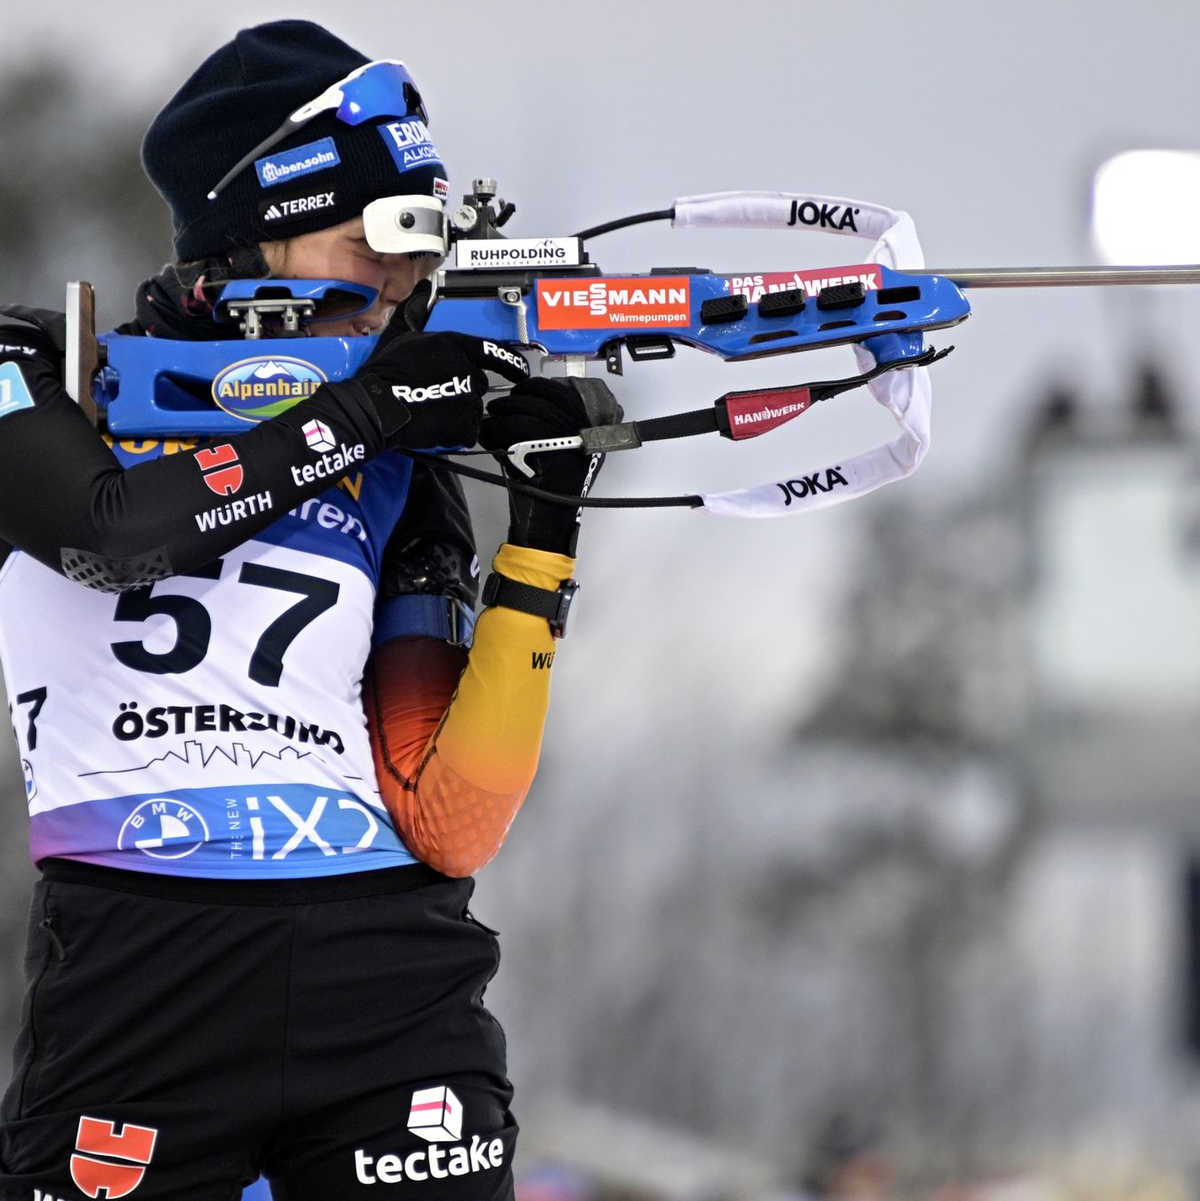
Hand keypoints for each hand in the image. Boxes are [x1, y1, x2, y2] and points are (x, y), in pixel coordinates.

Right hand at [352, 304, 529, 449]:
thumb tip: (423, 294)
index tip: (520, 372)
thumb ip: (426, 326)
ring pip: (473, 408)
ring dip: (457, 411)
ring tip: (431, 408)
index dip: (511, 364)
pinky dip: (455, 432)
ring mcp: (467, 397)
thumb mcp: (405, 338)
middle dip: (463, 390)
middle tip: (436, 394)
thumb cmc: (385, 374)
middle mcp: (466, 369)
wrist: (376, 406)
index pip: (494, 352)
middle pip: (478, 383)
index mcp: (454, 345)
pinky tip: (435, 424)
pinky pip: (468, 431)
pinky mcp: (463, 423)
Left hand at [478, 377, 622, 554]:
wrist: (550, 518)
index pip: (559, 391)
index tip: (519, 392)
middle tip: (496, 408)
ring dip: (501, 414)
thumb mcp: (561, 451)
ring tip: (491, 423)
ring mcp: (566, 437)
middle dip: (512, 400)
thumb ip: (552, 424)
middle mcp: (580, 428)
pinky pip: (517, 428)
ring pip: (525, 411)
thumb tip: (525, 399)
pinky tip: (490, 438)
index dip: (534, 387)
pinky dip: (497, 430)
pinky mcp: (547, 447)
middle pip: (539, 398)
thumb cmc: (552, 487)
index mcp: (586, 426)